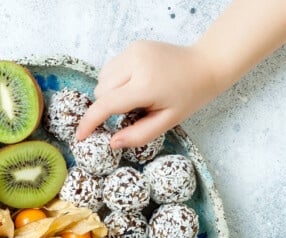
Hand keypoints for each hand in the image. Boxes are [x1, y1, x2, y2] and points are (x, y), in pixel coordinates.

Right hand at [76, 40, 222, 147]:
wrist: (206, 64)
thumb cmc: (189, 96)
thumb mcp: (167, 122)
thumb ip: (138, 135)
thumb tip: (112, 143)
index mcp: (146, 85)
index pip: (106, 104)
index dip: (90, 122)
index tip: (80, 136)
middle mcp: (136, 64)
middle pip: (101, 92)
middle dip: (108, 106)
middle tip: (130, 112)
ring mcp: (133, 51)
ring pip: (102, 79)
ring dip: (110, 93)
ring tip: (133, 97)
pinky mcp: (133, 46)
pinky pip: (111, 68)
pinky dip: (116, 80)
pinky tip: (134, 84)